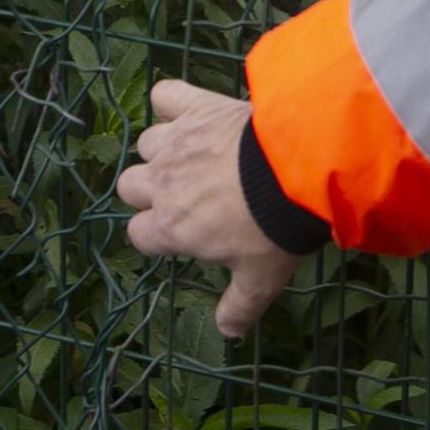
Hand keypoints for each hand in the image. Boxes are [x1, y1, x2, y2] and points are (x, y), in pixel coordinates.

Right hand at [116, 79, 303, 337]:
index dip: (159, 235)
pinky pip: (166, 96)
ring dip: (165, 150)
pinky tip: (189, 111)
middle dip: (152, 191)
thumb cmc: (274, 229)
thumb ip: (239, 306)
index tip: (186, 234)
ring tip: (197, 156)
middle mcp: (162, 183)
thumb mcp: (261, 279)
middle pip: (130, 185)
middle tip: (189, 195)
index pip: (139, 234)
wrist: (299, 169)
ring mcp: (175, 142)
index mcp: (170, 227)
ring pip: (147, 144)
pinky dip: (173, 101)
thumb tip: (228, 333)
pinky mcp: (195, 108)